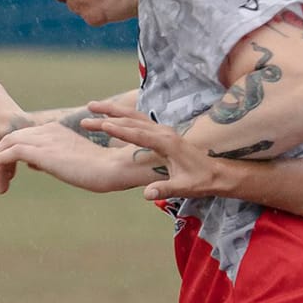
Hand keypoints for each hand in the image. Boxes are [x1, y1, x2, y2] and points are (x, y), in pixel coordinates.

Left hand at [0, 121, 155, 195]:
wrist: (112, 168)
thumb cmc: (99, 169)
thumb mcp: (70, 162)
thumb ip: (50, 159)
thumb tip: (33, 163)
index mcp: (56, 130)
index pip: (25, 136)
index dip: (10, 151)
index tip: (4, 169)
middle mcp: (48, 130)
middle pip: (13, 137)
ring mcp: (45, 139)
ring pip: (8, 143)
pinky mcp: (43, 151)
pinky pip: (11, 152)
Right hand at [79, 100, 224, 201]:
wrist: (216, 173)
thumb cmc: (201, 181)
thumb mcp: (183, 188)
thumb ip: (165, 189)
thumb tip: (147, 195)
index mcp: (167, 143)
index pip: (138, 134)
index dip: (119, 130)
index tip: (102, 125)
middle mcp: (164, 131)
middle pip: (131, 119)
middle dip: (108, 115)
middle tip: (87, 114)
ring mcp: (163, 130)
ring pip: (134, 115)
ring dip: (112, 110)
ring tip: (91, 107)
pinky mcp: (162, 132)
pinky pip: (139, 119)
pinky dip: (122, 115)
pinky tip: (110, 115)